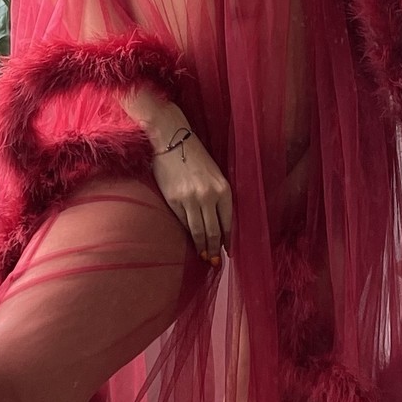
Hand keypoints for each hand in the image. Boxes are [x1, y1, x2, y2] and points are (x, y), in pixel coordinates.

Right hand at [150, 125, 232, 264]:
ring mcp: (190, 199)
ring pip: (198, 230)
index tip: (228, 252)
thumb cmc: (196, 157)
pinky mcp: (173, 200)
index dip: (228, 240)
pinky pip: (183, 222)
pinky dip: (188, 233)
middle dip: (215, 248)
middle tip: (215, 261)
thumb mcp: (215, 175)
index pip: (228, 222)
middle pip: (213, 230)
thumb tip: (218, 224)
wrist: (173, 140)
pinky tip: (190, 240)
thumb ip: (218, 198)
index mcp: (223, 189)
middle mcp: (208, 196)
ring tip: (204, 256)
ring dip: (202, 246)